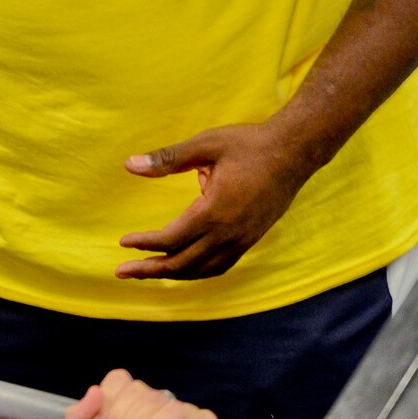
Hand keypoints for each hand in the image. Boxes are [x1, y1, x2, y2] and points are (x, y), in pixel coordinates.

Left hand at [118, 122, 312, 280]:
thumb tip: (129, 165)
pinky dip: (197, 272)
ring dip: (172, 274)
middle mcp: (228, 233)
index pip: (171, 239)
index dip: (145, 244)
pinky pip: (219, 266)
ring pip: (201, 270)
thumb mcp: (205, 145)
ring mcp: (242, 240)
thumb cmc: (249, 145)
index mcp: (214, 211)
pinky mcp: (250, 240)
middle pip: (182, 263)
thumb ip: (167, 158)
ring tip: (147, 272)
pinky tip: (183, 268)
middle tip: (122, 271)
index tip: (123, 243)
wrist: (295, 151)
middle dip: (149, 269)